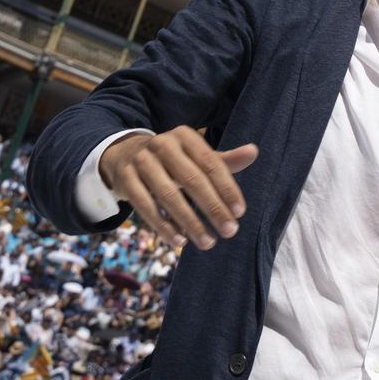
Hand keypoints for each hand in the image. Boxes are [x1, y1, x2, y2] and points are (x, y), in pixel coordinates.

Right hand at [99, 127, 257, 250]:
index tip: (240, 212)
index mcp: (185, 136)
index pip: (211, 164)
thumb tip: (254, 152)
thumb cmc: (172, 160)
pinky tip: (180, 241)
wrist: (124, 154)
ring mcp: (141, 161)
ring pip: (168, 196)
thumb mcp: (196, 156)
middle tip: (230, 231)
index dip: (227, 188)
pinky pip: (145, 206)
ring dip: (190, 222)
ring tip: (207, 242)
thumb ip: (224, 160)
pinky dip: (163, 225)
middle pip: (192, 180)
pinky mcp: (125, 179)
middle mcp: (163, 144)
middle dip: (213, 208)